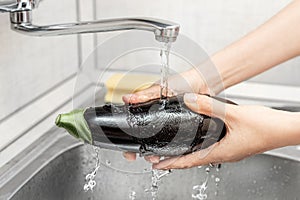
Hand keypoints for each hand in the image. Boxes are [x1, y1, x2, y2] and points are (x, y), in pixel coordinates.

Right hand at [122, 68, 210, 161]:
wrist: (203, 83)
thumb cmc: (182, 82)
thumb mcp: (160, 89)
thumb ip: (144, 95)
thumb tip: (127, 98)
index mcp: (147, 108)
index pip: (133, 126)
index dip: (130, 140)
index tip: (129, 150)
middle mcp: (156, 118)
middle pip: (144, 138)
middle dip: (143, 150)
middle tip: (146, 155)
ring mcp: (168, 124)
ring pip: (158, 143)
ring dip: (155, 152)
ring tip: (156, 156)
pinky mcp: (181, 128)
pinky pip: (172, 142)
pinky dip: (169, 149)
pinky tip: (168, 153)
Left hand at [152, 93, 297, 169]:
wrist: (286, 129)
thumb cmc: (266, 128)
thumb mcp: (233, 114)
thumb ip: (209, 106)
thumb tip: (189, 100)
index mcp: (221, 152)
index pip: (189, 162)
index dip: (171, 163)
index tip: (157, 164)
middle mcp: (224, 154)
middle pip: (193, 160)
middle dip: (174, 159)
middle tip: (159, 157)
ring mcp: (229, 150)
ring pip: (201, 154)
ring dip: (185, 153)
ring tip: (173, 149)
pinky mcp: (234, 144)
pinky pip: (211, 148)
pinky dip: (198, 146)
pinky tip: (197, 139)